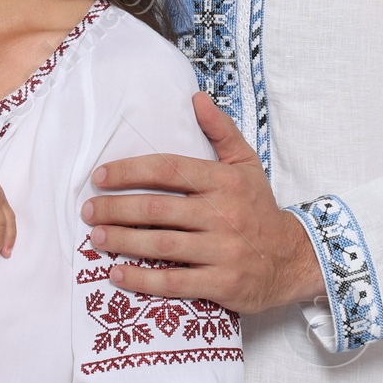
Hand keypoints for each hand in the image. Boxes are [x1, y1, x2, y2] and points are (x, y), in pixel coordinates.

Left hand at [82, 93, 322, 314]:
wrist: (294, 259)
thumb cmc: (260, 209)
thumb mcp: (247, 165)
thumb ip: (221, 131)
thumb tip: (196, 98)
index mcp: (224, 181)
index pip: (169, 170)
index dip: (130, 172)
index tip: (100, 177)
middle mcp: (223, 214)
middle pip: (158, 209)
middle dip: (116, 209)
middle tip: (88, 211)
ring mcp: (223, 251)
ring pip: (162, 245)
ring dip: (123, 241)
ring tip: (95, 238)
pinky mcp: (223, 284)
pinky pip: (175, 282)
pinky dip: (143, 280)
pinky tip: (117, 274)